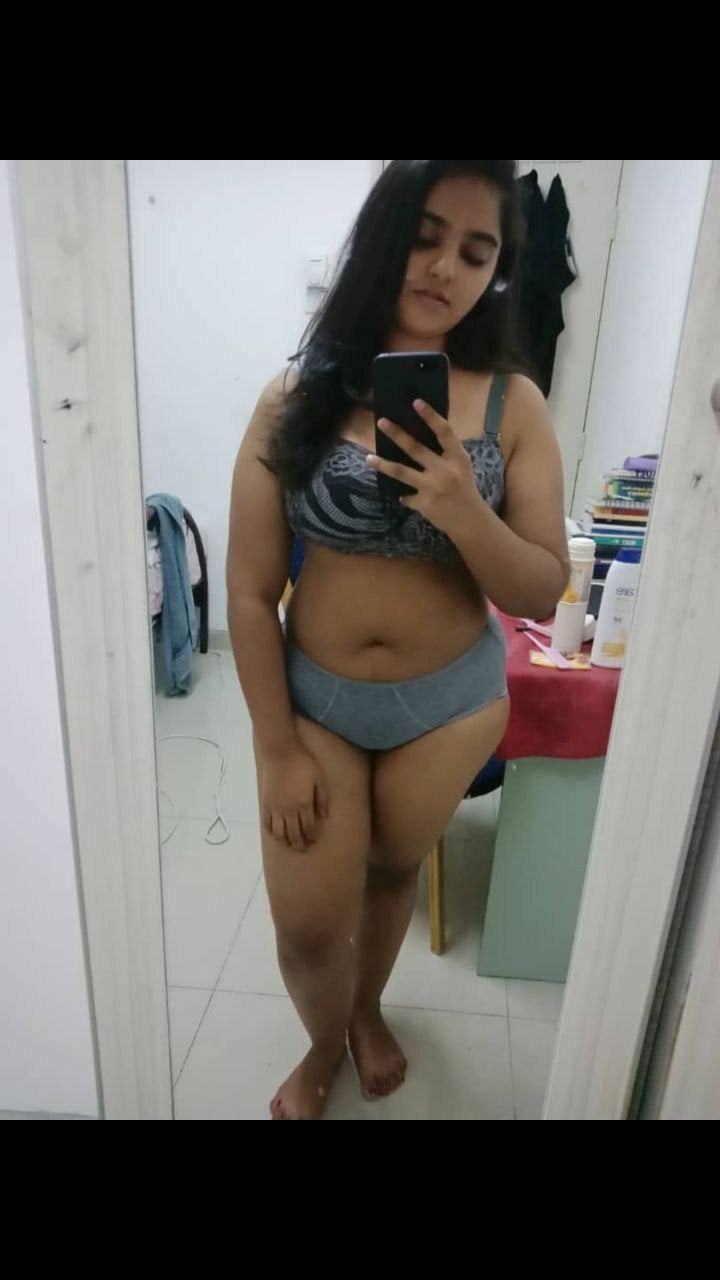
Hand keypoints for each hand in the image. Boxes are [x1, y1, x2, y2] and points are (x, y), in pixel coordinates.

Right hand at [260, 744, 329, 852]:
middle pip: (294, 834)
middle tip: (304, 849)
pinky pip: (268, 824)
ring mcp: (275, 808)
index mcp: (304, 804)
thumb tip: (324, 817)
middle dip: (300, 844)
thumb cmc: (303, 763)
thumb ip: (322, 800)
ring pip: (280, 833)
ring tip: (291, 845)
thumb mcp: (319, 779)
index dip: (312, 837)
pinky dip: (272, 833)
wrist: (281, 752)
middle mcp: (289, 810)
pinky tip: (277, 835)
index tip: (314, 842)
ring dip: (286, 842)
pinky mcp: (265, 804)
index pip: (309, 828)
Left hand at [367, 400, 479, 536]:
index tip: (416, 402)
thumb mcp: (462, 467)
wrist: (470, 521)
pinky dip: (404, 495)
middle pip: (416, 449)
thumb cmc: (465, 489)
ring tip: (368, 458)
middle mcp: (444, 471)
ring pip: (402, 472)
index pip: (444, 432)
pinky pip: (406, 496)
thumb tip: (421, 436)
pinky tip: (402, 495)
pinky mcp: (423, 504)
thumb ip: (446, 453)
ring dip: (383, 464)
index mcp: (458, 458)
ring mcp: (432, 488)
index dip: (431, 416)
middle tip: (381, 422)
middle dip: (397, 434)